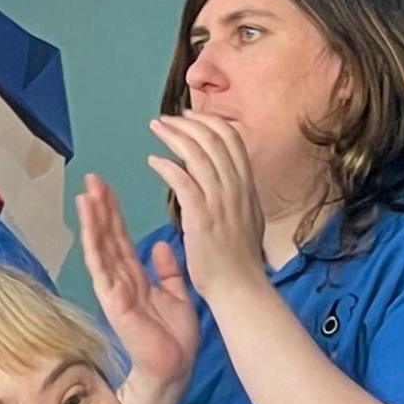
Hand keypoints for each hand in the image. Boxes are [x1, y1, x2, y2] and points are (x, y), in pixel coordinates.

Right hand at [78, 172, 197, 393]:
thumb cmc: (174, 338)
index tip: (105, 186)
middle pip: (106, 237)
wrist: (175, 368)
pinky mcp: (113, 303)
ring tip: (85, 194)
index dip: (112, 211)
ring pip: (100, 249)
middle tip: (91, 177)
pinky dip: (95, 247)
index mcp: (134, 277)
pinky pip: (102, 270)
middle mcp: (119, 281)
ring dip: (92, 221)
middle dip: (99, 207)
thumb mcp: (176, 295)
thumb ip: (166, 271)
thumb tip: (160, 246)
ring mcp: (113, 291)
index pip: (119, 237)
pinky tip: (90, 227)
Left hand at [143, 112, 269, 302]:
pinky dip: (166, 166)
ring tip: (156, 129)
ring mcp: (220, 200)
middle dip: (187, 123)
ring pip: (197, 153)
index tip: (190, 117)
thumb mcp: (249, 217)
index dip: (209, 122)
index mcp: (247, 185)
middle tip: (166, 119)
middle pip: (213, 139)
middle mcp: (236, 187)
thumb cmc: (240, 259)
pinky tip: (153, 161)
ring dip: (173, 136)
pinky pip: (182, 180)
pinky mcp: (201, 215)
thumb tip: (232, 178)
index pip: (232, 139)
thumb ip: (239, 194)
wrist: (239, 286)